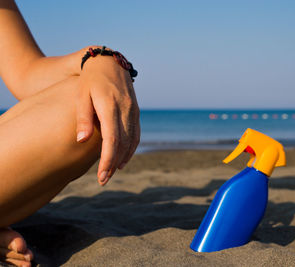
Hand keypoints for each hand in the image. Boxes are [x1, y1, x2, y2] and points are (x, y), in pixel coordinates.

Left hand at [76, 54, 139, 185]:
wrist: (109, 62)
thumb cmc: (90, 80)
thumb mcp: (81, 95)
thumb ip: (83, 117)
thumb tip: (81, 140)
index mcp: (110, 106)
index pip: (111, 139)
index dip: (107, 159)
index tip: (101, 175)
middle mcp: (125, 110)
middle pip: (123, 143)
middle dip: (114, 164)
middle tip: (104, 180)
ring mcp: (133, 110)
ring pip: (132, 140)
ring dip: (123, 158)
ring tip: (112, 172)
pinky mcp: (136, 111)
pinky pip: (136, 133)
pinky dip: (131, 148)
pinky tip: (123, 159)